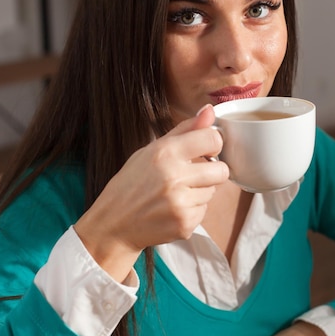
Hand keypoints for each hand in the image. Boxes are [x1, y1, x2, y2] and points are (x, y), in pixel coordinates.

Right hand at [74, 104, 228, 280]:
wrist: (113, 225)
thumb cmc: (130, 184)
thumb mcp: (150, 150)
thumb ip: (185, 130)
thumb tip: (209, 111)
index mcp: (165, 153)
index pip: (213, 139)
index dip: (213, 145)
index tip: (205, 150)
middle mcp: (174, 177)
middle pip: (222, 170)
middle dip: (211, 173)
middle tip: (190, 176)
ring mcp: (180, 203)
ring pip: (212, 192)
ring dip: (199, 192)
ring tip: (174, 194)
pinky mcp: (184, 224)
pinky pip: (204, 212)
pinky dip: (192, 211)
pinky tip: (172, 209)